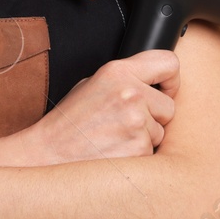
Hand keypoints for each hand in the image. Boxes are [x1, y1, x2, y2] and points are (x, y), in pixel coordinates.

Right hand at [25, 50, 179, 164]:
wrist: (48, 155)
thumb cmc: (69, 123)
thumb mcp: (92, 85)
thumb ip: (125, 79)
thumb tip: (154, 82)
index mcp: (118, 72)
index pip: (169, 63)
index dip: (170, 80)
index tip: (165, 90)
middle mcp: (131, 94)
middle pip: (169, 106)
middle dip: (155, 117)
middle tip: (126, 123)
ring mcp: (136, 123)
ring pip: (161, 132)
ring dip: (144, 138)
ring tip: (114, 139)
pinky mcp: (138, 150)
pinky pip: (152, 152)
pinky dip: (137, 155)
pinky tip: (114, 152)